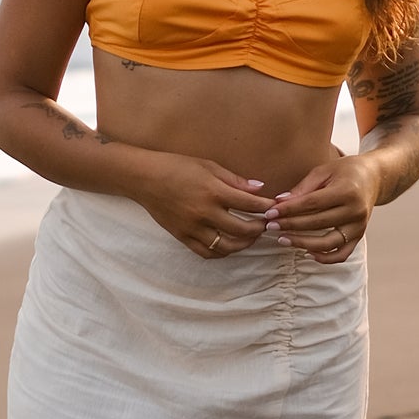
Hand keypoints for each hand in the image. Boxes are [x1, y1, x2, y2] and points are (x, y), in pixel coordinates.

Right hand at [133, 154, 274, 258]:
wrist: (144, 178)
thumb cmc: (177, 166)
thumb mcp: (208, 166)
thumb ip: (235, 180)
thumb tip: (259, 189)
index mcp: (213, 191)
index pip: (250, 205)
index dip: (266, 207)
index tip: (274, 207)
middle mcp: (204, 212)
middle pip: (242, 229)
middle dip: (259, 228)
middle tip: (266, 224)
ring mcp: (193, 228)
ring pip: (226, 246)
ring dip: (244, 244)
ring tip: (251, 236)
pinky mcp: (182, 237)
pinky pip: (207, 252)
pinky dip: (222, 251)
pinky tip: (229, 244)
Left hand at [266, 156, 377, 263]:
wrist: (374, 178)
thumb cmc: (345, 171)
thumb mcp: (324, 170)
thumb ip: (303, 188)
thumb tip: (279, 202)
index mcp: (347, 190)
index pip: (312, 203)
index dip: (289, 209)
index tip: (270, 212)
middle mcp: (355, 211)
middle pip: (317, 223)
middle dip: (290, 225)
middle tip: (270, 226)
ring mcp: (359, 226)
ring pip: (328, 242)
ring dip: (303, 243)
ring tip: (283, 239)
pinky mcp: (359, 236)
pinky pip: (342, 254)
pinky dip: (325, 258)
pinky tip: (307, 252)